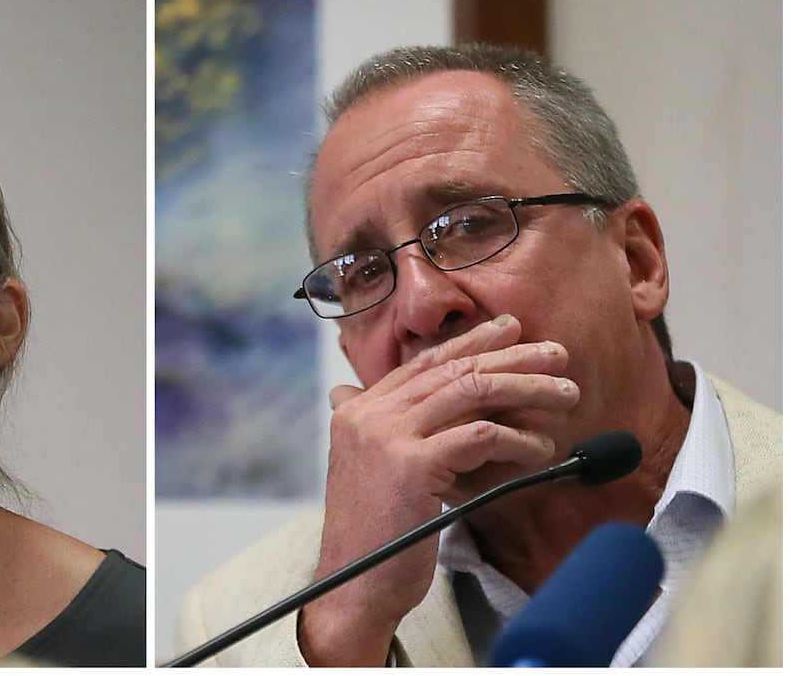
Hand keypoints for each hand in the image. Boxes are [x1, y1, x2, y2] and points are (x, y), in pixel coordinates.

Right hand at [298, 314, 578, 665]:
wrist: (353, 587)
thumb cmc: (372, 537)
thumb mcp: (369, 471)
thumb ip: (377, 432)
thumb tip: (352, 393)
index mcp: (355, 412)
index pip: (421, 363)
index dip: (470, 344)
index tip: (510, 331)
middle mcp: (366, 415)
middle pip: (450, 370)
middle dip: (510, 356)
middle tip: (555, 353)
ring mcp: (387, 437)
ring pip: (469, 392)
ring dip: (526, 388)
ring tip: (564, 393)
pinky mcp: (412, 464)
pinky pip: (480, 436)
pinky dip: (518, 439)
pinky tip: (541, 449)